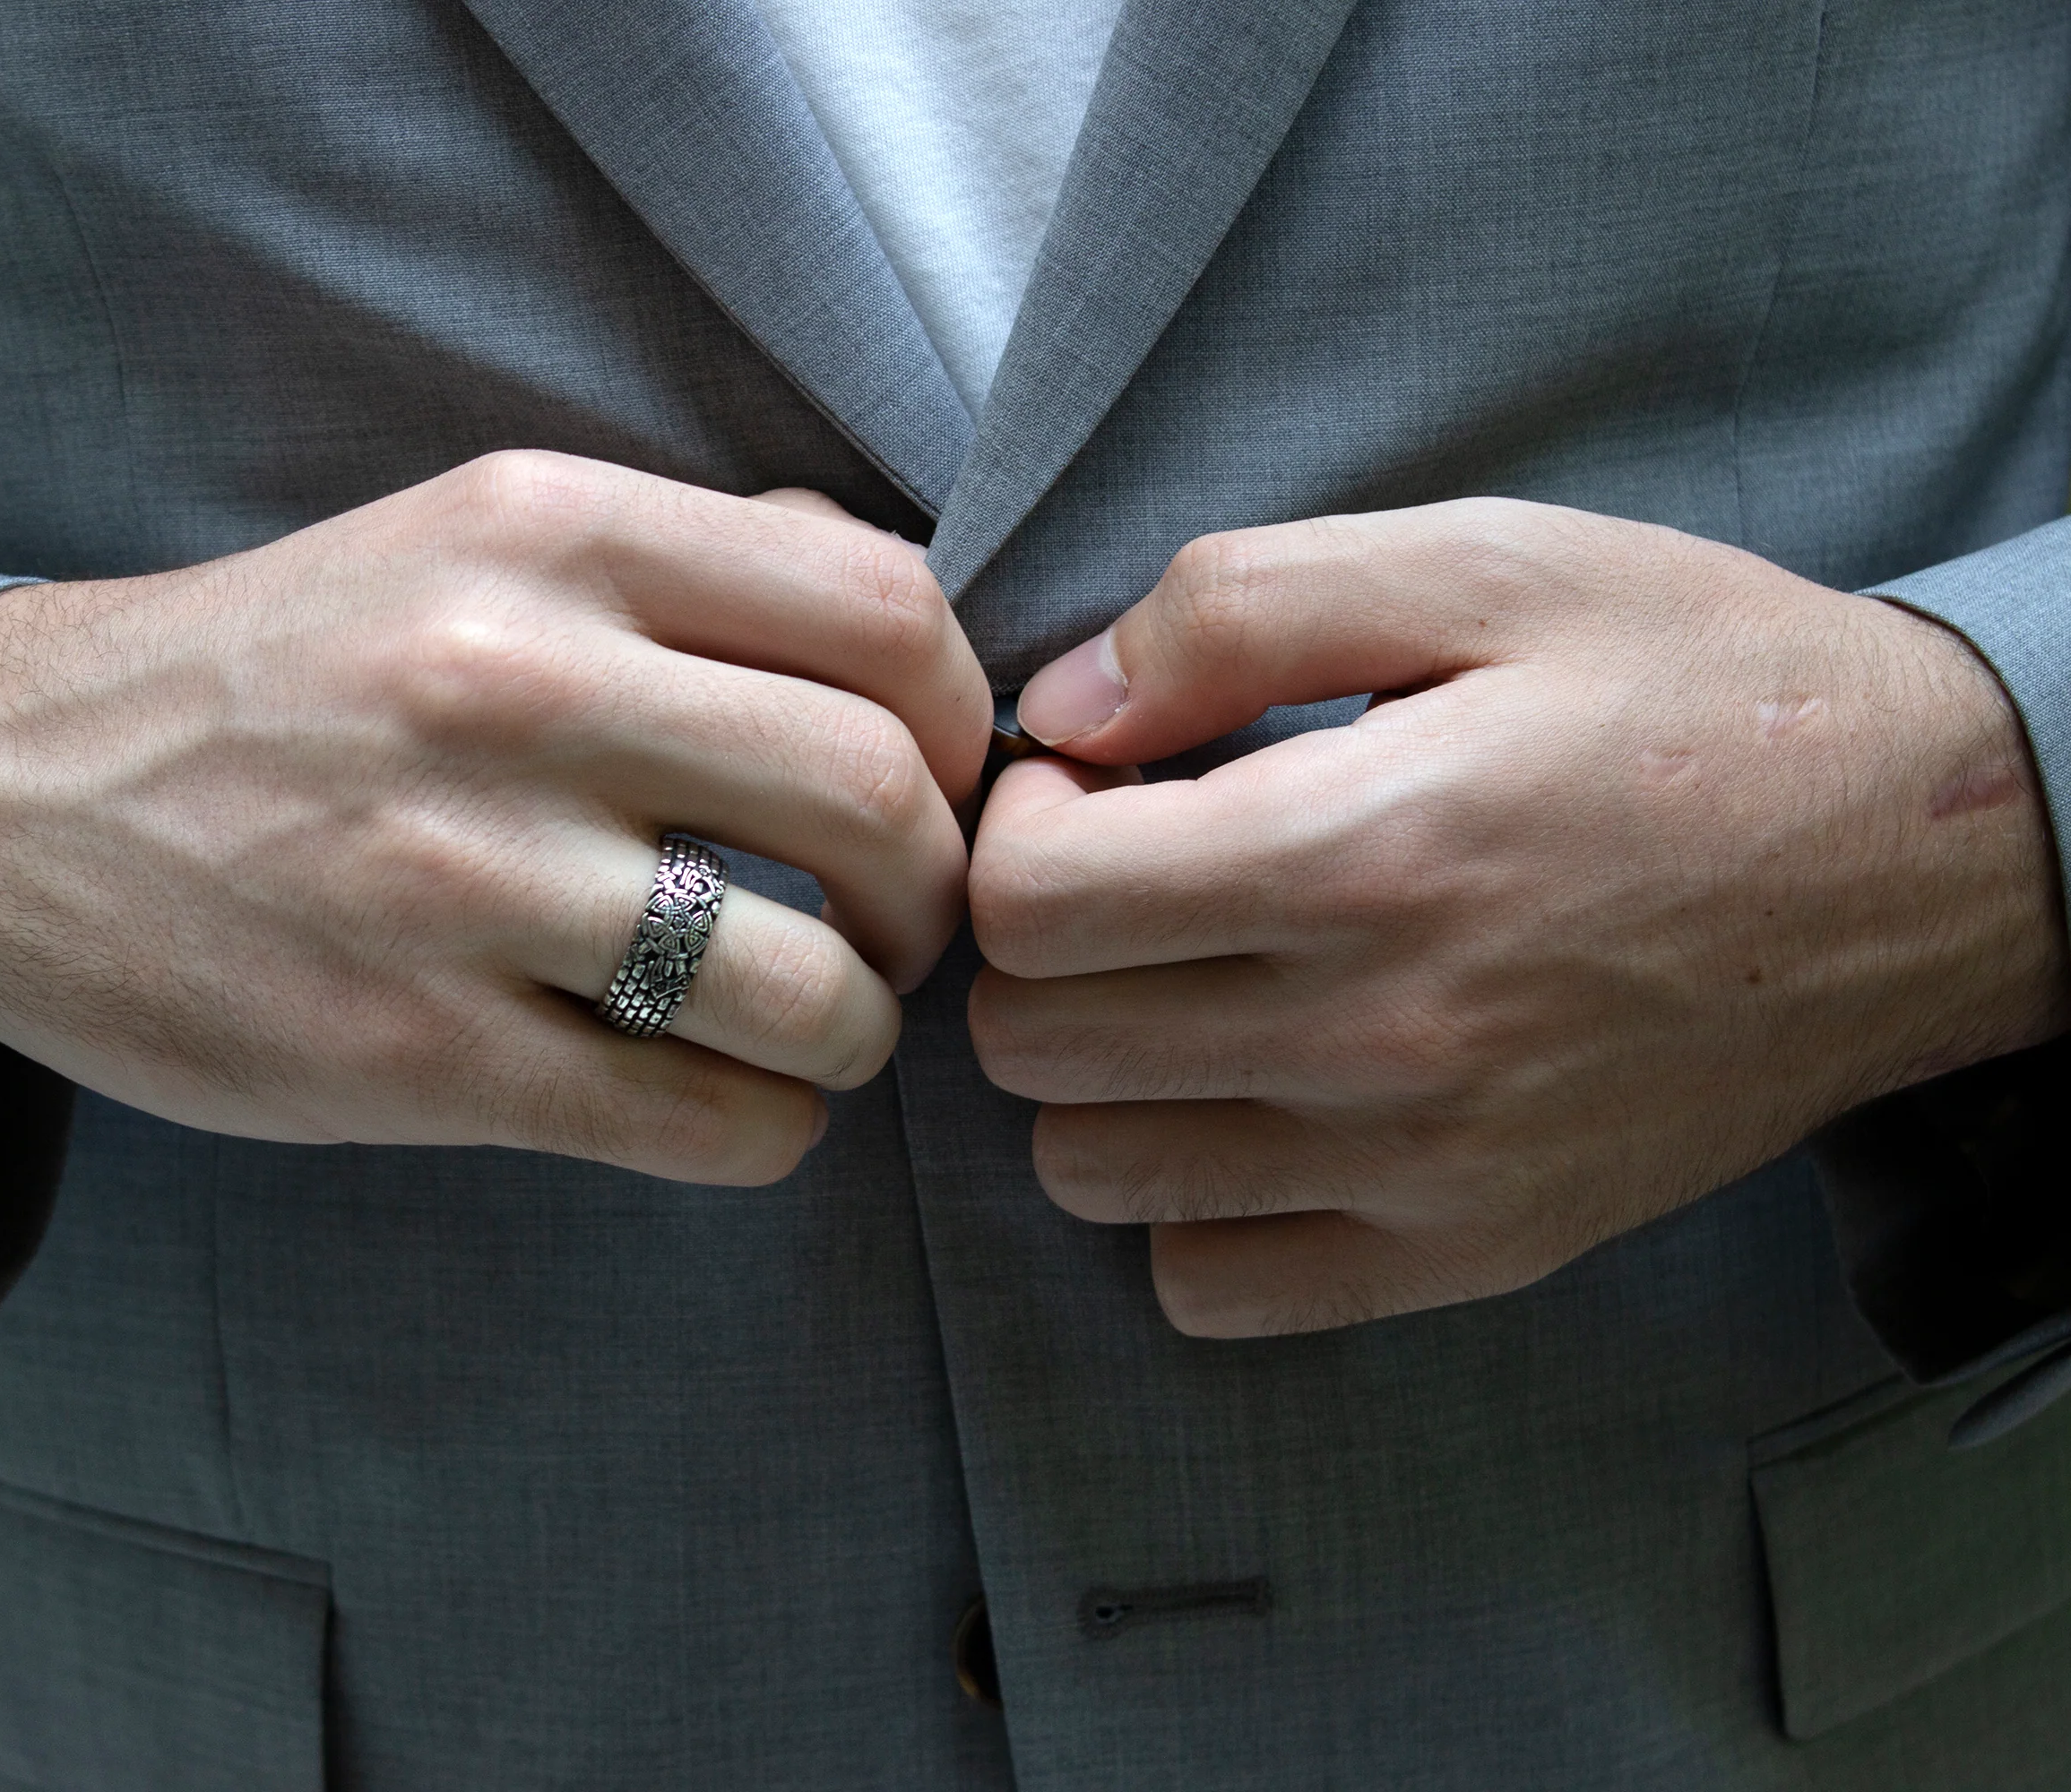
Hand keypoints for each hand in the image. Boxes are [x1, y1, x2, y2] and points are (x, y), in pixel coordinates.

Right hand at [0, 451, 987, 1183]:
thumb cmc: (280, 674)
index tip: (938, 784)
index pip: (887, 615)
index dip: (967, 722)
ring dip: (863, 1032)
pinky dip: (768, 1129)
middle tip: (900, 928)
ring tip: (819, 1025)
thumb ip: (685, 561)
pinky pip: (703, 1120)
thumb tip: (902, 627)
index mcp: (546, 532)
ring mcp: (458, 879)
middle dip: (940, 894)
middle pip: (883, 799)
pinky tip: (731, 1103)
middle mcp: (511, 685)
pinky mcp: (409, 1053)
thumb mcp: (466, 536)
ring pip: (815, 990)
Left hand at [968, 499, 2069, 1332]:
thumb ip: (1239, 610)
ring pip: (1092, 1174)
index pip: (1030, 906)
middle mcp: (1382, 1036)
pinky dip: (1190, 1206)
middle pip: (1032, 1045)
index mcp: (1365, 847)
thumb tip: (1061, 712)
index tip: (1089, 796)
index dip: (1019, 834)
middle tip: (1132, 884)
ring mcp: (1425, 1168)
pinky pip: (1215, 1287)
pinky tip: (1251, 1105)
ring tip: (1186, 990)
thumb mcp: (1481, 563)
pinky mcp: (1474, 1250)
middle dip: (1039, 950)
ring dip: (1096, 1077)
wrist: (1926, 858)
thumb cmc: (1697, 689)